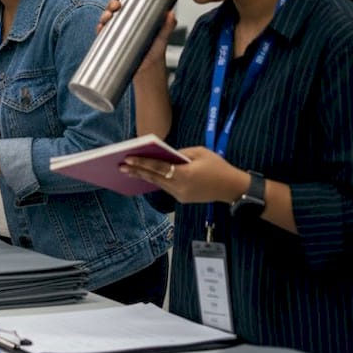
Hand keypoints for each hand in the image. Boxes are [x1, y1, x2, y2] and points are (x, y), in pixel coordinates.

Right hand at [96, 0, 175, 75]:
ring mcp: (117, 32)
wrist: (148, 71)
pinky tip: (101, 28)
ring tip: (108, 17)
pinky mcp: (111, 43)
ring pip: (107, 18)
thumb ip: (167, 27)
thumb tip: (171, 14)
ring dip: (104, 14)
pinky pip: (102, 34)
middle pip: (115, 7)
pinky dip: (100, 29)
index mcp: (136, 16)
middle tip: (116, 5)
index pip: (127, 0)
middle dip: (112, 3)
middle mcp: (125, 22)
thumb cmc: (155, 52)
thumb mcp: (162, 37)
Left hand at [120, 147, 249, 204]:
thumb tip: (165, 154)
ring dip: (144, 177)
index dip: (142, 163)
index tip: (127, 159)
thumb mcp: (200, 152)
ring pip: (158, 183)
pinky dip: (156, 181)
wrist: (232, 188)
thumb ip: (180, 153)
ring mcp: (180, 195)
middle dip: (136, 171)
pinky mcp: (182, 199)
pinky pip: (166, 187)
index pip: (158, 167)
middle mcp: (179, 187)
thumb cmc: (218, 167)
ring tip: (128, 171)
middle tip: (120, 165)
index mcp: (184, 174)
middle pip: (154, 177)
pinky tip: (146, 176)